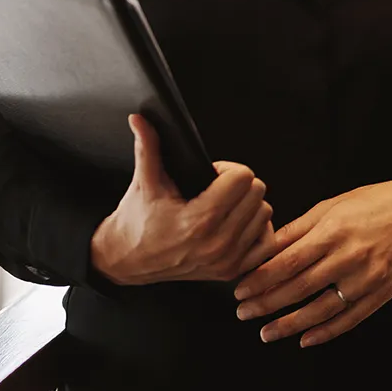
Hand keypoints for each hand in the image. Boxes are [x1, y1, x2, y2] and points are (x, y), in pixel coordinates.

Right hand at [89, 114, 275, 285]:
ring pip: (265, 214)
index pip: (243, 178)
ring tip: (224, 205)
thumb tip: (140, 118)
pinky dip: (257, 229)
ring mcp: (225, 260)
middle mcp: (217, 243)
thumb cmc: (136, 221)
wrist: (125, 261)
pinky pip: (266, 242)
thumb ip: (147, 147)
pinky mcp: (230, 272)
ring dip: (249, 205)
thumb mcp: (144, 182)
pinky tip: (237, 223)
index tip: (211, 175)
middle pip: (258, 192)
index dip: (227, 169)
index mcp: (199, 220)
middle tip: (217, 189)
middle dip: (239, 184)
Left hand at [233, 174, 391, 346]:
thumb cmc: (375, 203)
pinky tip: (306, 339)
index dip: (260, 280)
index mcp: (332, 231)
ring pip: (321, 310)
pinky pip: (349, 319)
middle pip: (298, 288)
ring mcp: (367, 278)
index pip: (286, 263)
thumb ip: (298, 229)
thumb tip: (265, 248)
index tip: (240, 291)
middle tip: (244, 313)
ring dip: (290, 325)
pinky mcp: (382, 293)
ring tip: (267, 333)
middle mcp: (348, 256)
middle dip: (266, 304)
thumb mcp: (332, 205)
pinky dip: (326, 332)